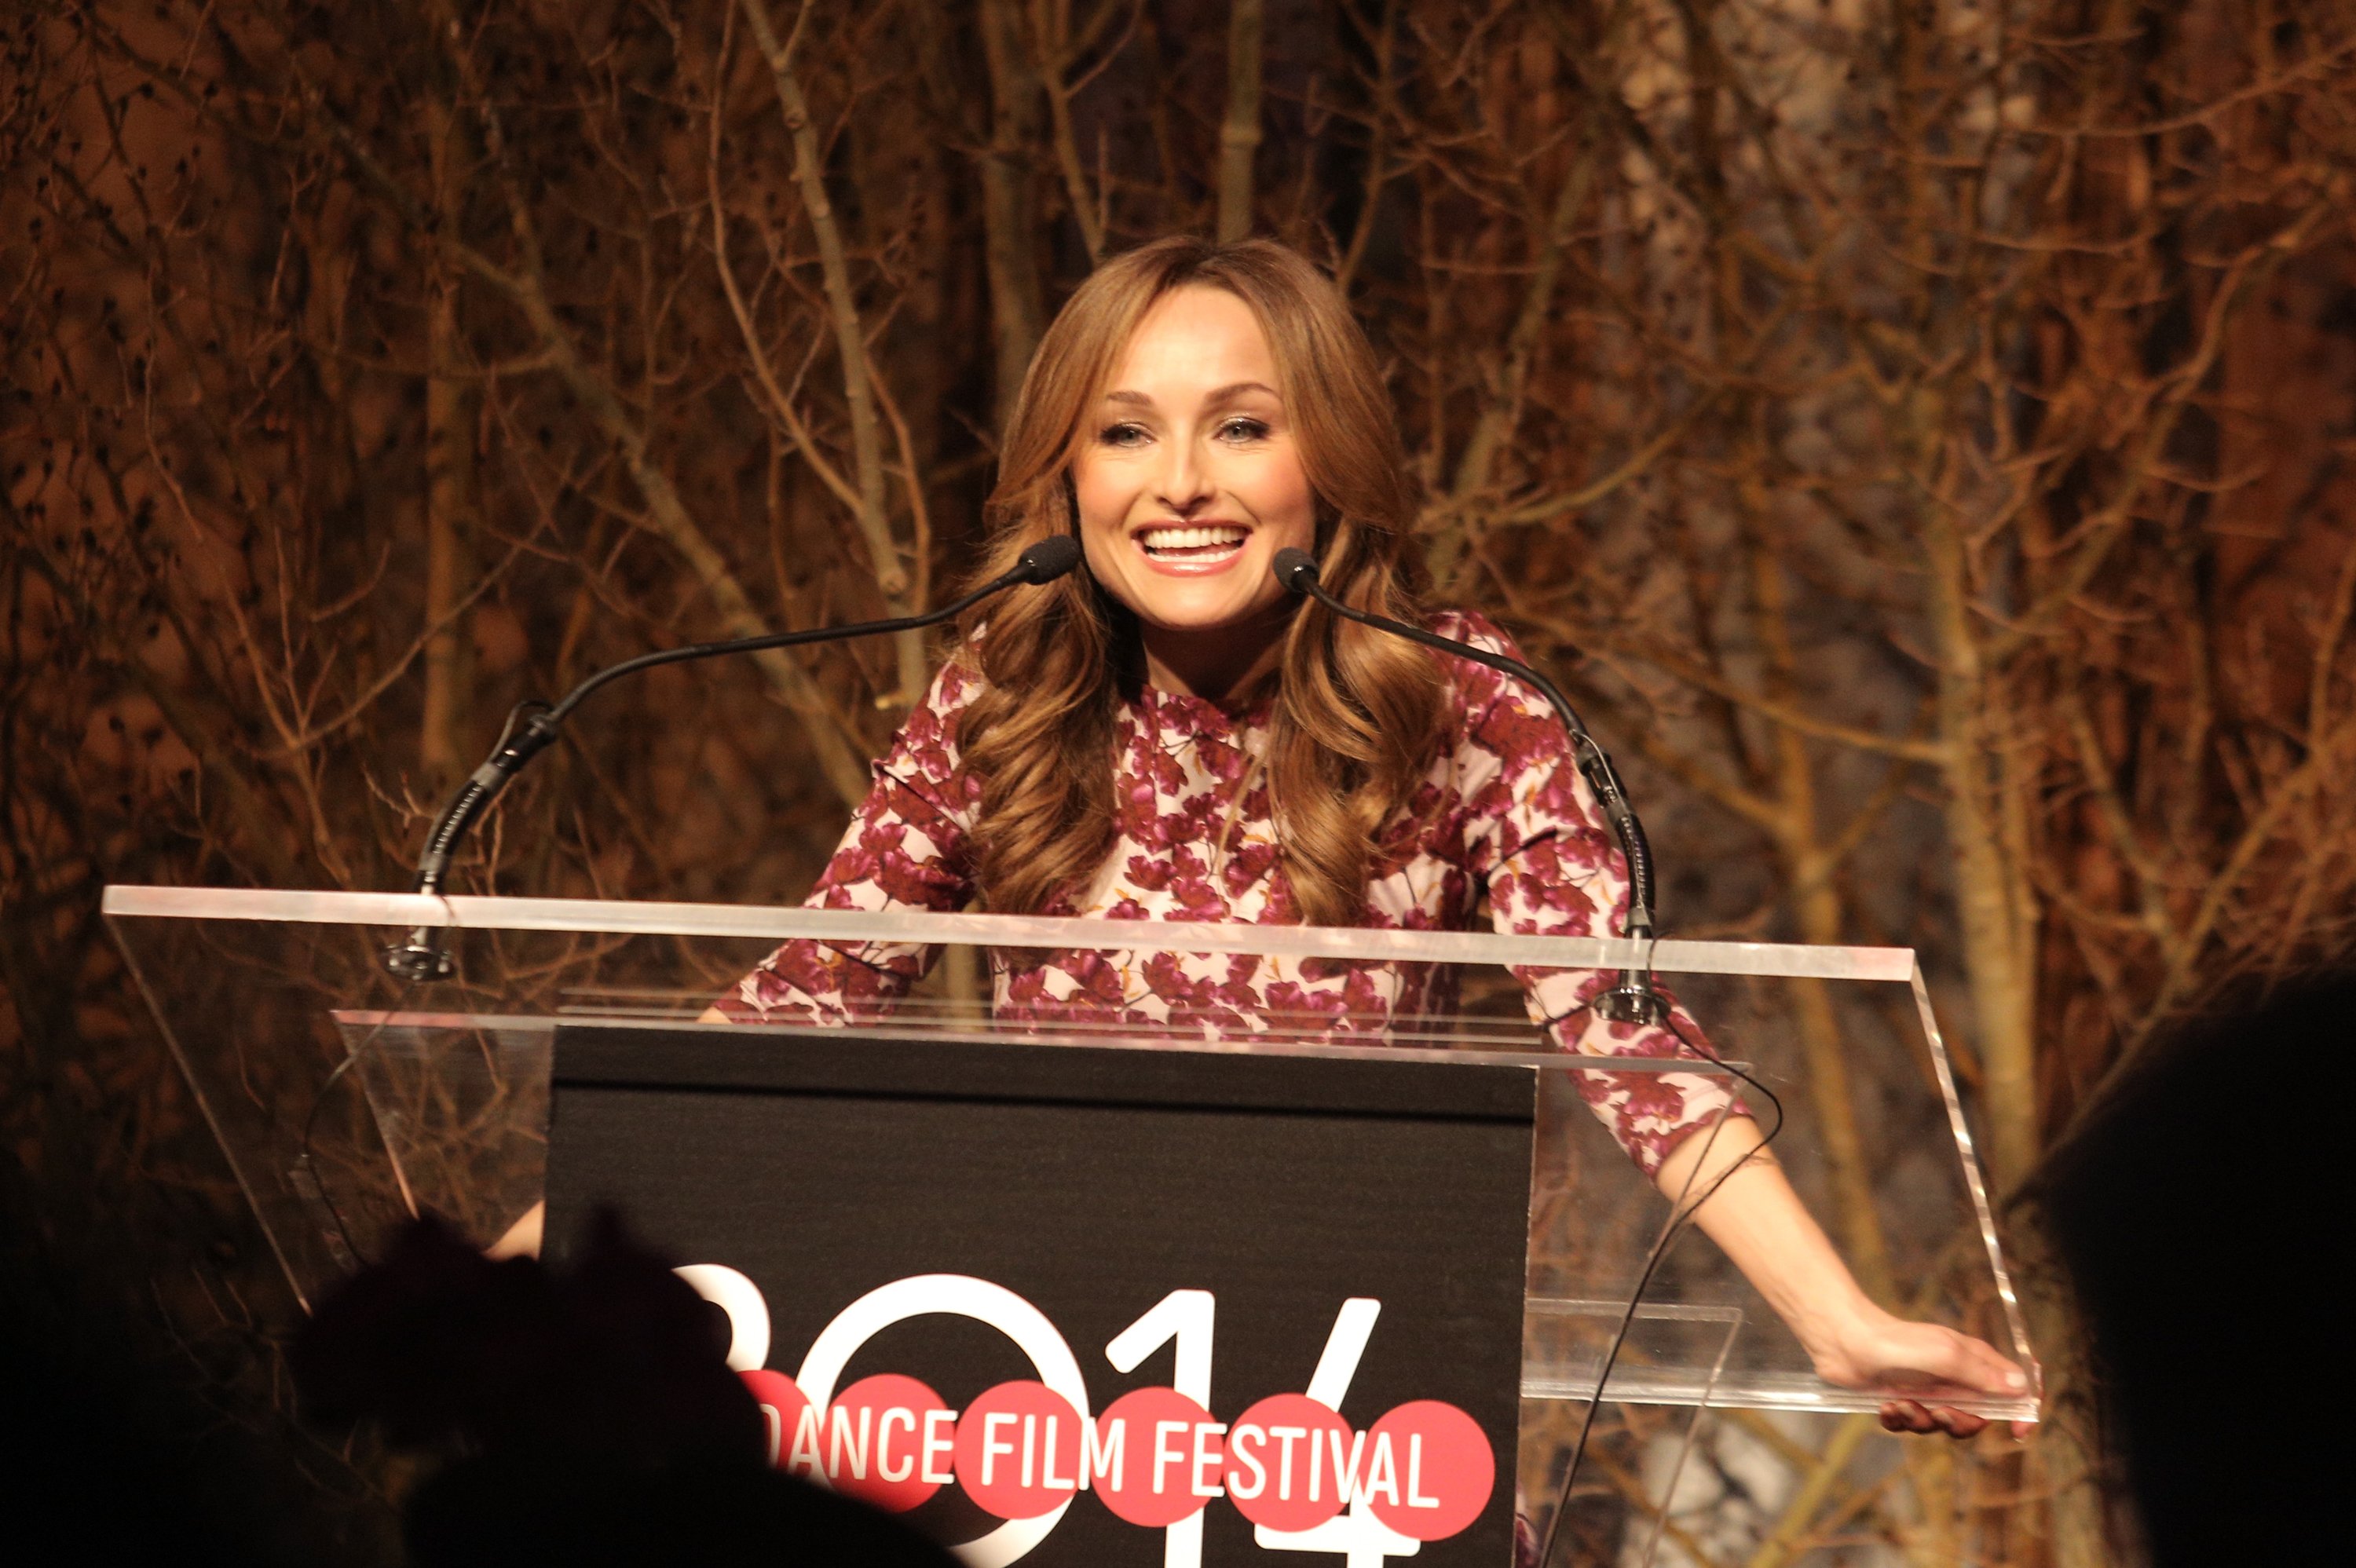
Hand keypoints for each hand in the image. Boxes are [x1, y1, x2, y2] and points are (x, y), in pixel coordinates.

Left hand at [1807, 1306, 2035, 1439]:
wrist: (1841, 1339)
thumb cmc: (1894, 1340)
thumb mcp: (1944, 1355)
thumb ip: (1981, 1374)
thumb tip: (2022, 1387)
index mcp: (1972, 1361)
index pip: (2014, 1386)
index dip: (2022, 1409)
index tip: (2019, 1429)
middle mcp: (1954, 1377)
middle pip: (1978, 1417)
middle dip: (1960, 1423)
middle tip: (1939, 1412)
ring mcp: (1927, 1389)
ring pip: (1941, 1425)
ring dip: (1921, 1420)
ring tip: (1901, 1404)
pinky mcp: (1901, 1399)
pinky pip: (1910, 1425)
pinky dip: (1898, 1420)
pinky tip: (1886, 1406)